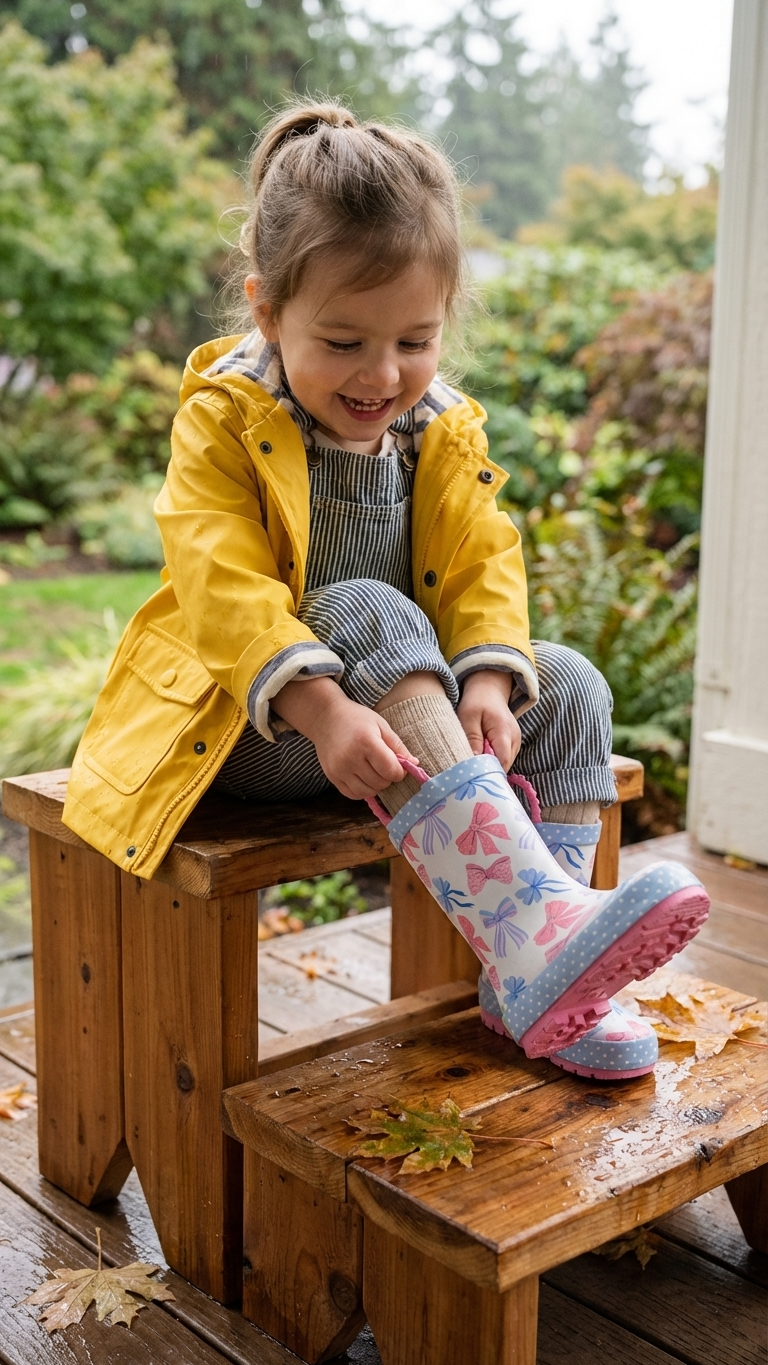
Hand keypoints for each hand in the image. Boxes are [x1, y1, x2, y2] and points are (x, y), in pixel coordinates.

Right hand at [271, 676, 414, 799]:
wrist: (325, 717)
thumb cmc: (356, 719)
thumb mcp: (381, 725)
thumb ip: (397, 745)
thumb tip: (414, 764)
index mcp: (366, 742)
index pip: (391, 770)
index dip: (400, 772)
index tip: (399, 765)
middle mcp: (351, 758)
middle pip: (380, 783)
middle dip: (388, 778)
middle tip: (384, 766)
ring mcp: (339, 769)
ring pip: (367, 792)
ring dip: (376, 785)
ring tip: (374, 771)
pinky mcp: (332, 776)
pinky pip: (353, 794)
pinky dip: (362, 790)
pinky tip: (363, 777)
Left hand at [456, 670, 520, 770]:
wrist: (489, 690)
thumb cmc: (476, 702)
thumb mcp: (468, 717)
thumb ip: (472, 739)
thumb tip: (473, 762)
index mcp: (504, 731)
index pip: (502, 761)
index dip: (490, 772)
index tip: (474, 778)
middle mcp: (515, 738)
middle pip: (504, 765)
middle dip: (489, 771)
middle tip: (471, 776)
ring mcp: (516, 741)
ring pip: (505, 763)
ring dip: (491, 766)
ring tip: (474, 766)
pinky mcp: (513, 743)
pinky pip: (504, 758)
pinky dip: (493, 761)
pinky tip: (481, 759)